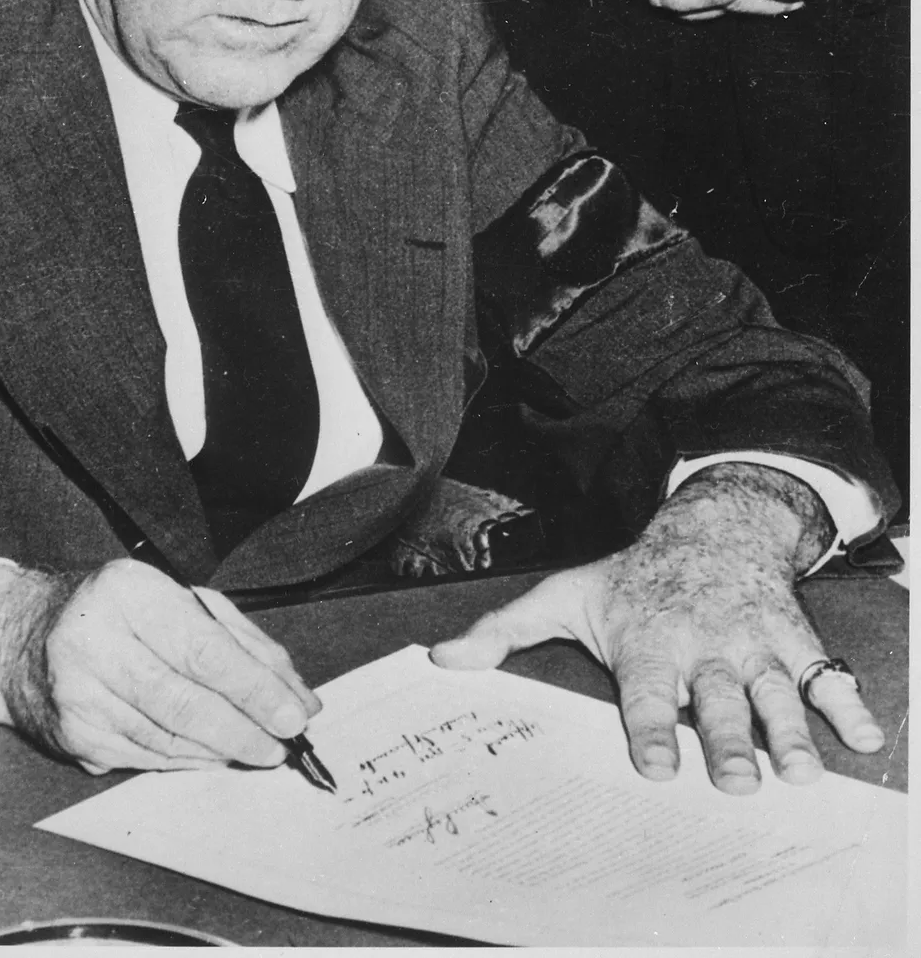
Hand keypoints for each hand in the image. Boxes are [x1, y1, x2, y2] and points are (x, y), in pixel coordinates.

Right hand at [0, 560, 319, 774]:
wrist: (21, 638)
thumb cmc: (115, 611)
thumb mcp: (174, 598)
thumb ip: (237, 638)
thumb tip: (291, 689)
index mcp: (127, 592)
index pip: (202, 650)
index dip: (254, 688)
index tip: (295, 713)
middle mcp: (95, 642)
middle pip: (185, 702)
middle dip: (246, 729)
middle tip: (286, 744)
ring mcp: (79, 695)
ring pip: (169, 738)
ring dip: (224, 751)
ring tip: (260, 750)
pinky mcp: (73, 737)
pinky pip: (147, 757)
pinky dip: (190, 761)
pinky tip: (216, 756)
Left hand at [431, 465, 884, 793]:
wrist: (710, 524)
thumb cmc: (632, 576)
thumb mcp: (563, 594)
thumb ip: (503, 632)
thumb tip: (441, 660)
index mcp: (647, 643)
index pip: (646, 694)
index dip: (651, 728)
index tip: (658, 767)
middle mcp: (701, 646)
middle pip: (715, 702)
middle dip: (727, 740)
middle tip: (737, 780)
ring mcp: (752, 643)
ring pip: (774, 694)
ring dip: (788, 734)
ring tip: (798, 774)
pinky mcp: (793, 638)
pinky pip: (825, 673)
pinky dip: (848, 704)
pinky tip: (865, 738)